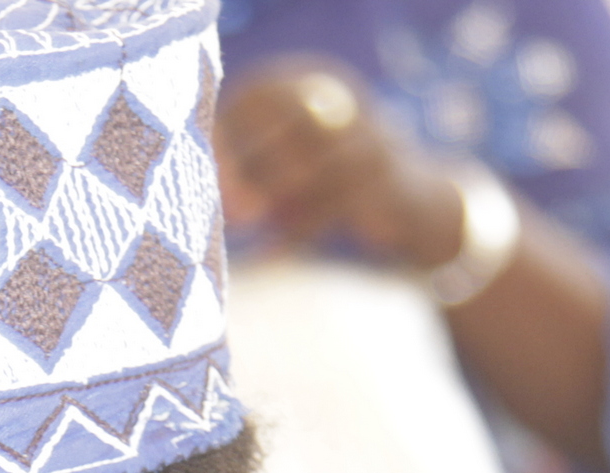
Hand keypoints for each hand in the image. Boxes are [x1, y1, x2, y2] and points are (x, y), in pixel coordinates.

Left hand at [215, 58, 464, 270]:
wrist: (414, 202)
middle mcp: (347, 100)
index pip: (263, 92)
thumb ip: (249, 162)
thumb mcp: (291, 159)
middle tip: (220, 203)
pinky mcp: (385, 181)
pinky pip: (332, 207)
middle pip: (287, 121)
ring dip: (271, 196)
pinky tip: (268, 254)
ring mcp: (371, 137)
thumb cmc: (329, 181)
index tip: (201, 167)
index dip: (228, 129)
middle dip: (247, 163)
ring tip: (240, 224)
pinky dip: (296, 232)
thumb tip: (195, 182)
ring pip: (312, 163)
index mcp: (318, 81)